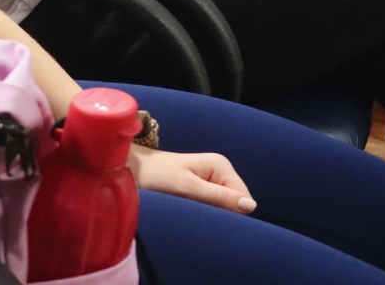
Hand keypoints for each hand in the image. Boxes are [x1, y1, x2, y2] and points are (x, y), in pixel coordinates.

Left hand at [128, 144, 255, 213]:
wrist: (132, 169)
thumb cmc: (156, 176)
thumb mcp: (187, 188)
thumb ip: (218, 197)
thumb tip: (251, 206)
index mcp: (221, 165)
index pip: (243, 199)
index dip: (232, 214)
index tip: (210, 219)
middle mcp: (220, 171)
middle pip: (235, 204)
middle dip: (222, 215)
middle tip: (199, 217)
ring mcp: (212, 180)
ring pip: (225, 208)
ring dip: (213, 216)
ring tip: (193, 214)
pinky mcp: (202, 189)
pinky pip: (214, 207)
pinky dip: (205, 214)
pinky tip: (192, 214)